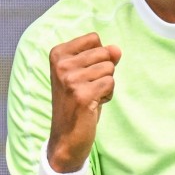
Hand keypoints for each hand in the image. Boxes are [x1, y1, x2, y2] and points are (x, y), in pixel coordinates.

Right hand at [47, 33, 120, 171]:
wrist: (66, 136)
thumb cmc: (77, 102)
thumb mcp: (87, 74)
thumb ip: (102, 57)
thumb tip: (117, 49)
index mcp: (57, 54)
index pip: (94, 38)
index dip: (98, 57)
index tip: (84, 74)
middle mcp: (61, 65)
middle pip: (104, 53)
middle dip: (104, 72)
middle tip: (87, 88)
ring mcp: (70, 80)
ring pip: (109, 69)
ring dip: (105, 85)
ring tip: (90, 96)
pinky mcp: (82, 95)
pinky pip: (110, 84)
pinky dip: (107, 95)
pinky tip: (93, 105)